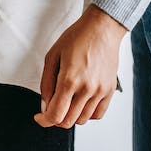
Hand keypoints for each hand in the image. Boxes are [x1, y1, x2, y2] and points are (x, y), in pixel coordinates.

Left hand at [34, 6, 126, 129]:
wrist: (101, 28)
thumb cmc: (76, 38)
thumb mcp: (52, 56)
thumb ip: (46, 83)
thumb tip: (44, 106)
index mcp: (69, 79)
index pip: (56, 115)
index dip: (44, 121)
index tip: (39, 117)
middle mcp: (86, 88)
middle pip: (68, 121)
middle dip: (56, 118)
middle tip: (52, 107)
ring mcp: (100, 91)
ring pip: (82, 120)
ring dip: (71, 116)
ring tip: (67, 101)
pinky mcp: (110, 90)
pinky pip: (98, 114)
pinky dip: (87, 114)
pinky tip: (81, 102)